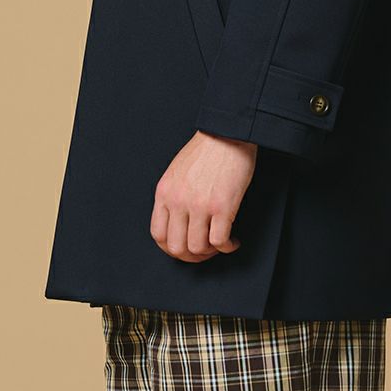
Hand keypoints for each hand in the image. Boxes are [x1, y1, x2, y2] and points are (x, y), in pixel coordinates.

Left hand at [150, 130, 257, 261]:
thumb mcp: (177, 171)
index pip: (158, 234)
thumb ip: (173, 196)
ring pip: (198, 248)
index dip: (171, 249)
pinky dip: (227, 247)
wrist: (228, 133)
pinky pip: (219, 241)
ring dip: (211, 252)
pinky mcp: (222, 207)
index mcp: (165, 192)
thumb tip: (178, 222)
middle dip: (191, 256)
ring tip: (220, 244)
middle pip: (176, 247)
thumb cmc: (206, 149)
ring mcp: (199, 205)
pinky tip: (232, 241)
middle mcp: (178, 201)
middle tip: (204, 252)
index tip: (184, 249)